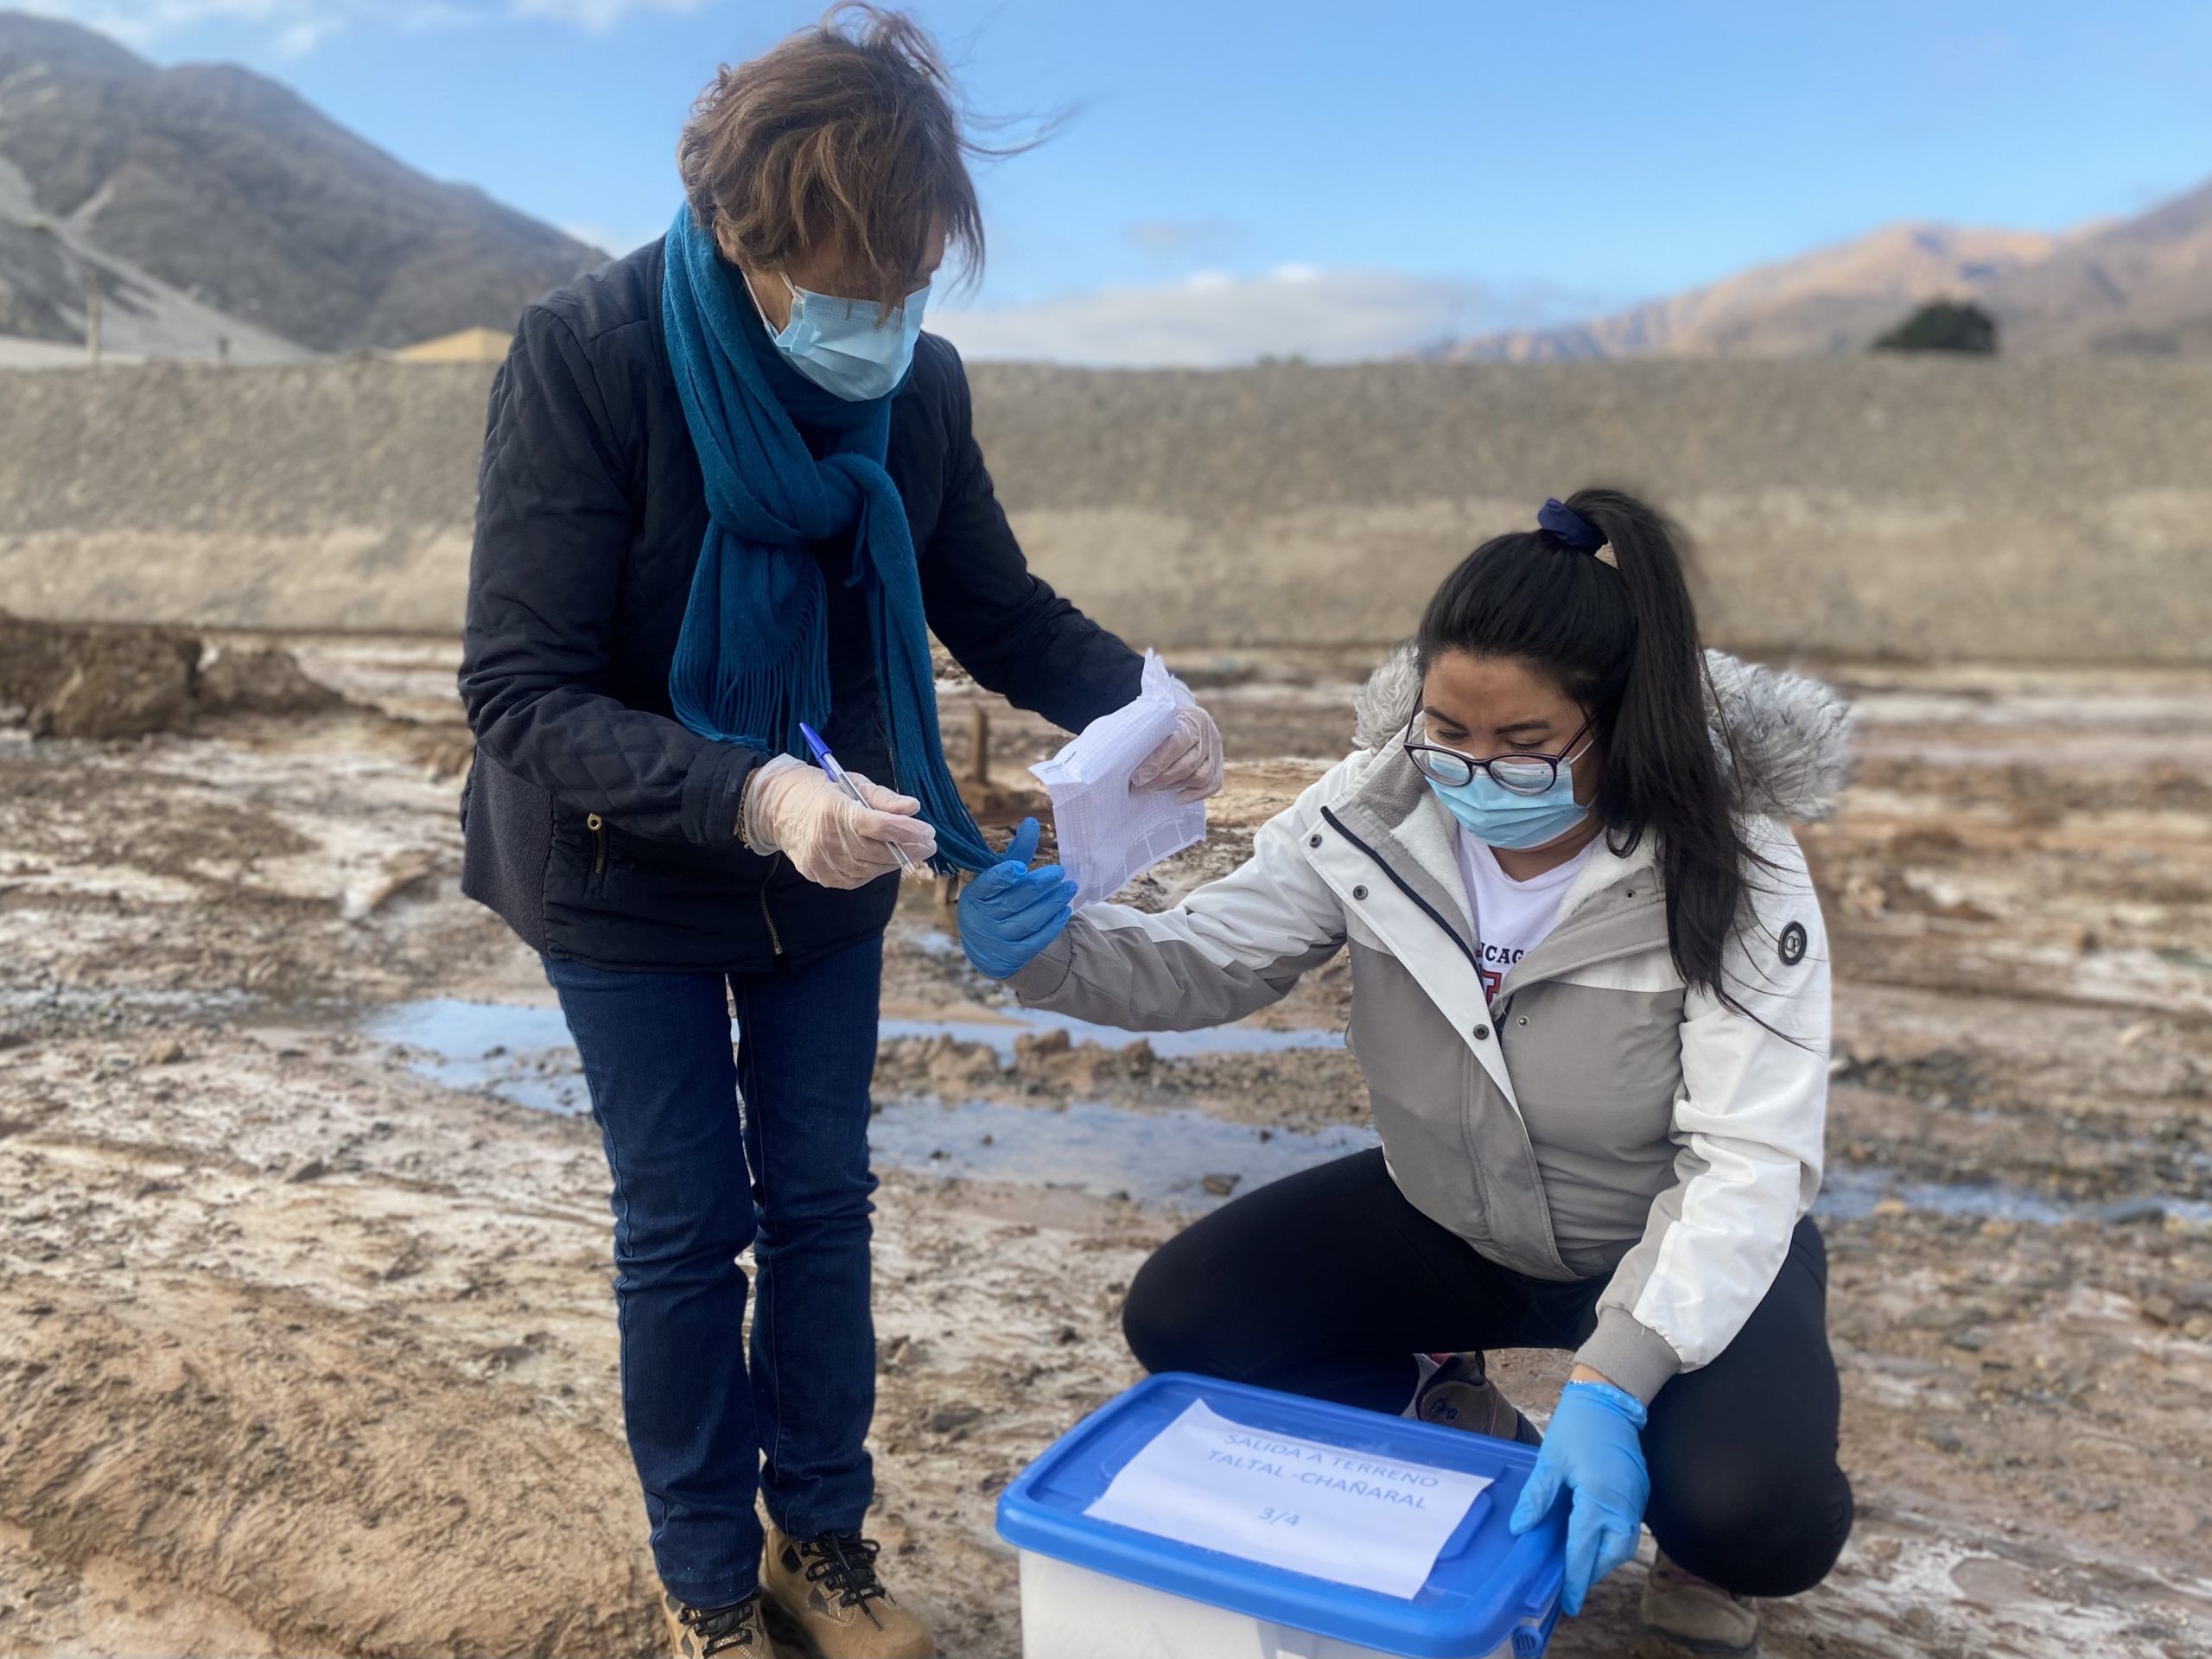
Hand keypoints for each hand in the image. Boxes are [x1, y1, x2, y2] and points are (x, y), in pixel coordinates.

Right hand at [743, 754, 936, 889]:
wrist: (779, 810)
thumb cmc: (823, 791)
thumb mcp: (853, 783)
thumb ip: (884, 798)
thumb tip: (913, 808)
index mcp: (834, 810)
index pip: (878, 825)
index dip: (907, 831)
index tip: (929, 832)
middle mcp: (826, 839)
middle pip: (878, 851)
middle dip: (909, 849)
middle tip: (929, 844)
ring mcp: (823, 861)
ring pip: (871, 869)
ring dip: (894, 861)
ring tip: (909, 850)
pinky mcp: (822, 876)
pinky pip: (858, 878)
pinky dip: (875, 869)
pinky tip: (883, 858)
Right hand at [957, 818, 1075, 978]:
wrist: (984, 943)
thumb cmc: (993, 899)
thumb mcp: (997, 876)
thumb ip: (1016, 852)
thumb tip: (1032, 822)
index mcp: (976, 894)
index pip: (988, 884)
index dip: (1003, 876)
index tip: (1020, 868)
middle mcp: (982, 917)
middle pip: (1014, 901)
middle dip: (1039, 886)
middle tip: (1060, 872)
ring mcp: (997, 938)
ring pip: (1029, 920)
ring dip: (1052, 903)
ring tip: (1069, 888)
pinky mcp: (1012, 954)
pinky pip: (1036, 940)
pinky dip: (1052, 925)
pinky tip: (1064, 910)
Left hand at [1131, 704, 1223, 801]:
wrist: (1187, 719)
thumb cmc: (1166, 721)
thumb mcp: (1158, 719)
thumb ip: (1148, 733)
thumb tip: (1125, 756)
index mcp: (1192, 719)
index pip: (1176, 744)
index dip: (1157, 763)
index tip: (1138, 778)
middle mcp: (1208, 734)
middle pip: (1187, 764)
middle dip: (1160, 780)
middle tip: (1137, 789)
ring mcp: (1217, 751)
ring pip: (1200, 777)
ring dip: (1174, 786)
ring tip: (1152, 790)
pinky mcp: (1220, 766)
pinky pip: (1213, 785)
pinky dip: (1195, 795)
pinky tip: (1177, 798)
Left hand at [1509, 1377, 1649, 1616]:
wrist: (1610, 1396)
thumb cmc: (1577, 1426)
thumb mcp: (1551, 1461)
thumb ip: (1538, 1498)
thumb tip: (1521, 1529)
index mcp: (1598, 1498)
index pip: (1584, 1548)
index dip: (1574, 1577)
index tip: (1567, 1602)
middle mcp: (1623, 1505)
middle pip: (1611, 1554)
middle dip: (1593, 1572)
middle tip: (1571, 1584)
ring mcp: (1635, 1499)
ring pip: (1624, 1545)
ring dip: (1604, 1558)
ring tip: (1579, 1564)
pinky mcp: (1640, 1492)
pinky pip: (1628, 1528)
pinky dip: (1612, 1541)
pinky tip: (1593, 1538)